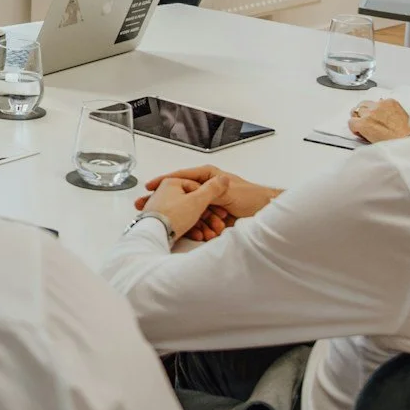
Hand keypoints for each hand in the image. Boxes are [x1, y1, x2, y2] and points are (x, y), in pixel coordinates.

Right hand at [137, 167, 280, 224]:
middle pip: (179, 194)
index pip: (180, 177)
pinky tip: (190, 232)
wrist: (264, 213)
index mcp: (207, 176)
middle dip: (162, 201)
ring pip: (186, 210)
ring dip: (182, 219)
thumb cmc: (251, 197)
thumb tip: (199, 189)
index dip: (163, 181)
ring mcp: (206, 203)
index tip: (149, 187)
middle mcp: (205, 188)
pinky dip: (194, 228)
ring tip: (165, 223)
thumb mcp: (228, 191)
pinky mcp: (210, 216)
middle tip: (144, 206)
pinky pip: (197, 222)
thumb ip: (211, 190)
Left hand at [140, 174, 221, 242]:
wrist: (155, 234)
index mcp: (172, 182)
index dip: (210, 200)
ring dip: (201, 224)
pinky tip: (198, 235)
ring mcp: (162, 206)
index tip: (219, 210)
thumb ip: (212, 189)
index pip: (198, 187)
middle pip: (193, 203)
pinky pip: (179, 222)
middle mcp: (165, 192)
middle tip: (218, 224)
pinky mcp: (161, 219)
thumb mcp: (197, 201)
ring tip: (209, 233)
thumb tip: (222, 179)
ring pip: (188, 214)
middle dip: (208, 216)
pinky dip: (190, 228)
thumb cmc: (173, 216)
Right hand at [349, 97, 409, 142]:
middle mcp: (370, 112)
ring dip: (369, 109)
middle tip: (368, 122)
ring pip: (366, 102)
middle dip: (361, 116)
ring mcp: (380, 105)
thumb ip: (363, 131)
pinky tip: (387, 114)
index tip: (360, 129)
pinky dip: (382, 106)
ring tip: (377, 117)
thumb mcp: (371, 141)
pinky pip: (380, 101)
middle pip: (357, 109)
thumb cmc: (393, 143)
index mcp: (363, 124)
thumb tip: (360, 127)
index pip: (351, 121)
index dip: (355, 127)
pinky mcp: (390, 101)